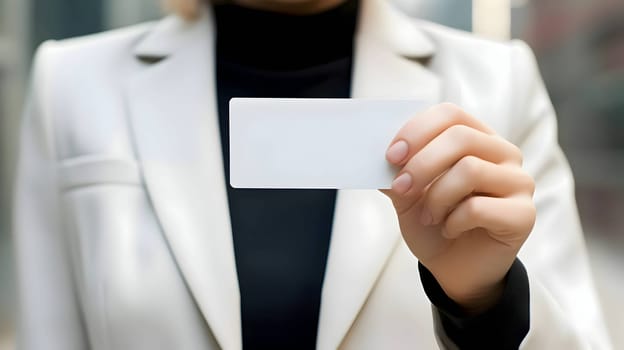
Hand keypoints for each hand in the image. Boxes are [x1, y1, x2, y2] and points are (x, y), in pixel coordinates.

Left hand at [382, 103, 535, 313]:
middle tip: (401, 188)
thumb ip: (394, 172)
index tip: (391, 156)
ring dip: (436, 197)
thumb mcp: (406, 195)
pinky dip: (453, 221)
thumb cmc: (433, 223)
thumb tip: (372, 158)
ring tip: (428, 216)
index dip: (418, 130)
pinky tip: (449, 230)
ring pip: (470, 170)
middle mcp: (503, 153)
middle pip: (461, 137)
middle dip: (422, 164)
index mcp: (476, 138)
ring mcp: (518, 182)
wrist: (453, 268)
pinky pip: (479, 208)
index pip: (450, 115)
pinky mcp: (524, 214)